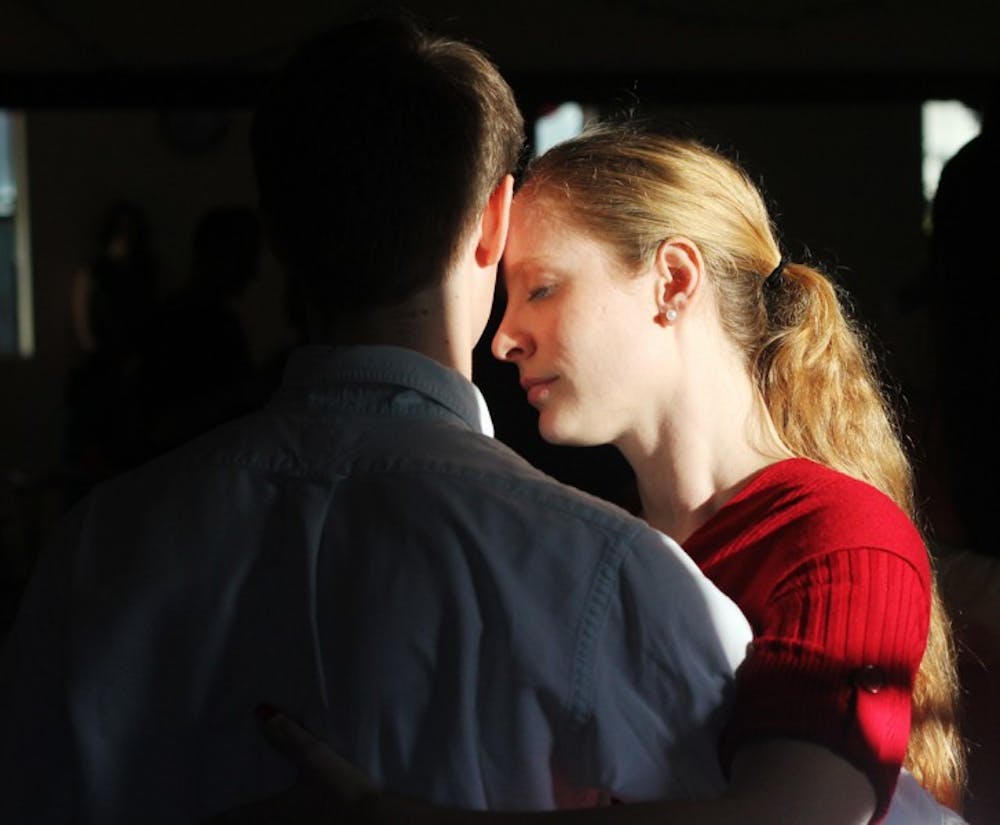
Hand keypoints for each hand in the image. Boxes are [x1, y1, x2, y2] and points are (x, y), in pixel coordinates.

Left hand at [201, 707, 378, 824]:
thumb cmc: (343, 793)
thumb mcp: (316, 760)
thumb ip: (289, 737)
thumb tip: (260, 712)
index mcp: (271, 814)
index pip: (230, 820)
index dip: (211, 820)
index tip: (196, 819)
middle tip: (220, 819)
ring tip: (259, 820)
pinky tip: (296, 820)